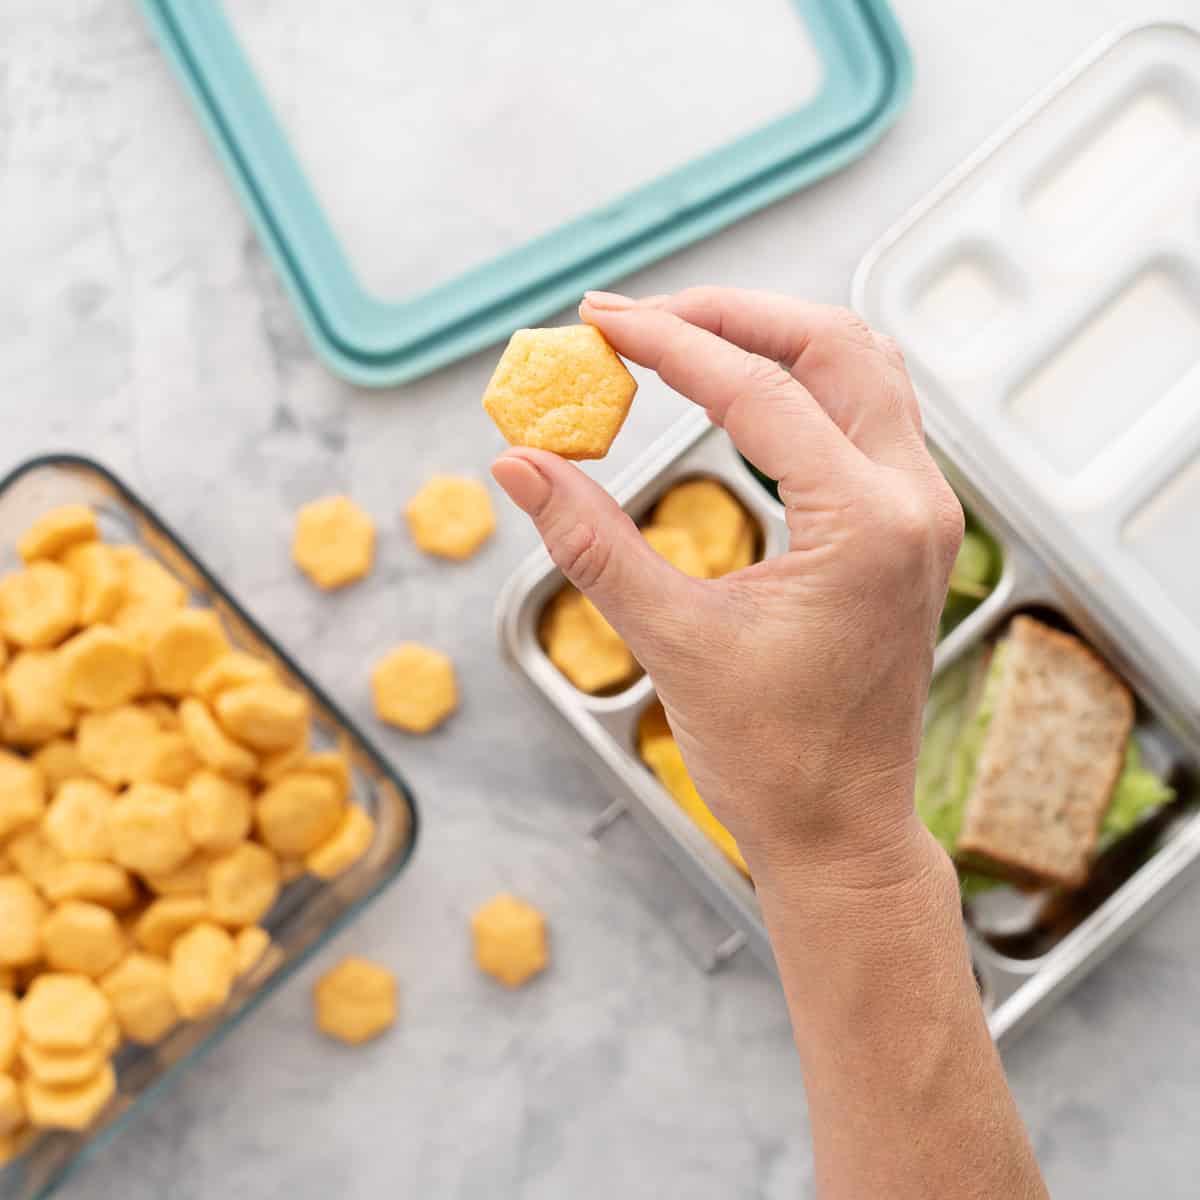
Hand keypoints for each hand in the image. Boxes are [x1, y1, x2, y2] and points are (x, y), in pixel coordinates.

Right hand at [492, 288, 962, 894]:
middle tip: (638, 317)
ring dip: (773, 339)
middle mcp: (913, 502)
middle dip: (731, 315)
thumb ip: (592, 542)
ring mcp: (922, 513)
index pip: (761, 392)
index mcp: (867, 526)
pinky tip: (740, 391)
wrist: (842, 831)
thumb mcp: (672, 642)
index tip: (599, 321)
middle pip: (834, 346)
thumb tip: (520, 464)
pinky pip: (866, 416)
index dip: (670, 344)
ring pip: (860, 370)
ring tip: (683, 336)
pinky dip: (801, 384)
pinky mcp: (908, 529)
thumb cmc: (773, 759)